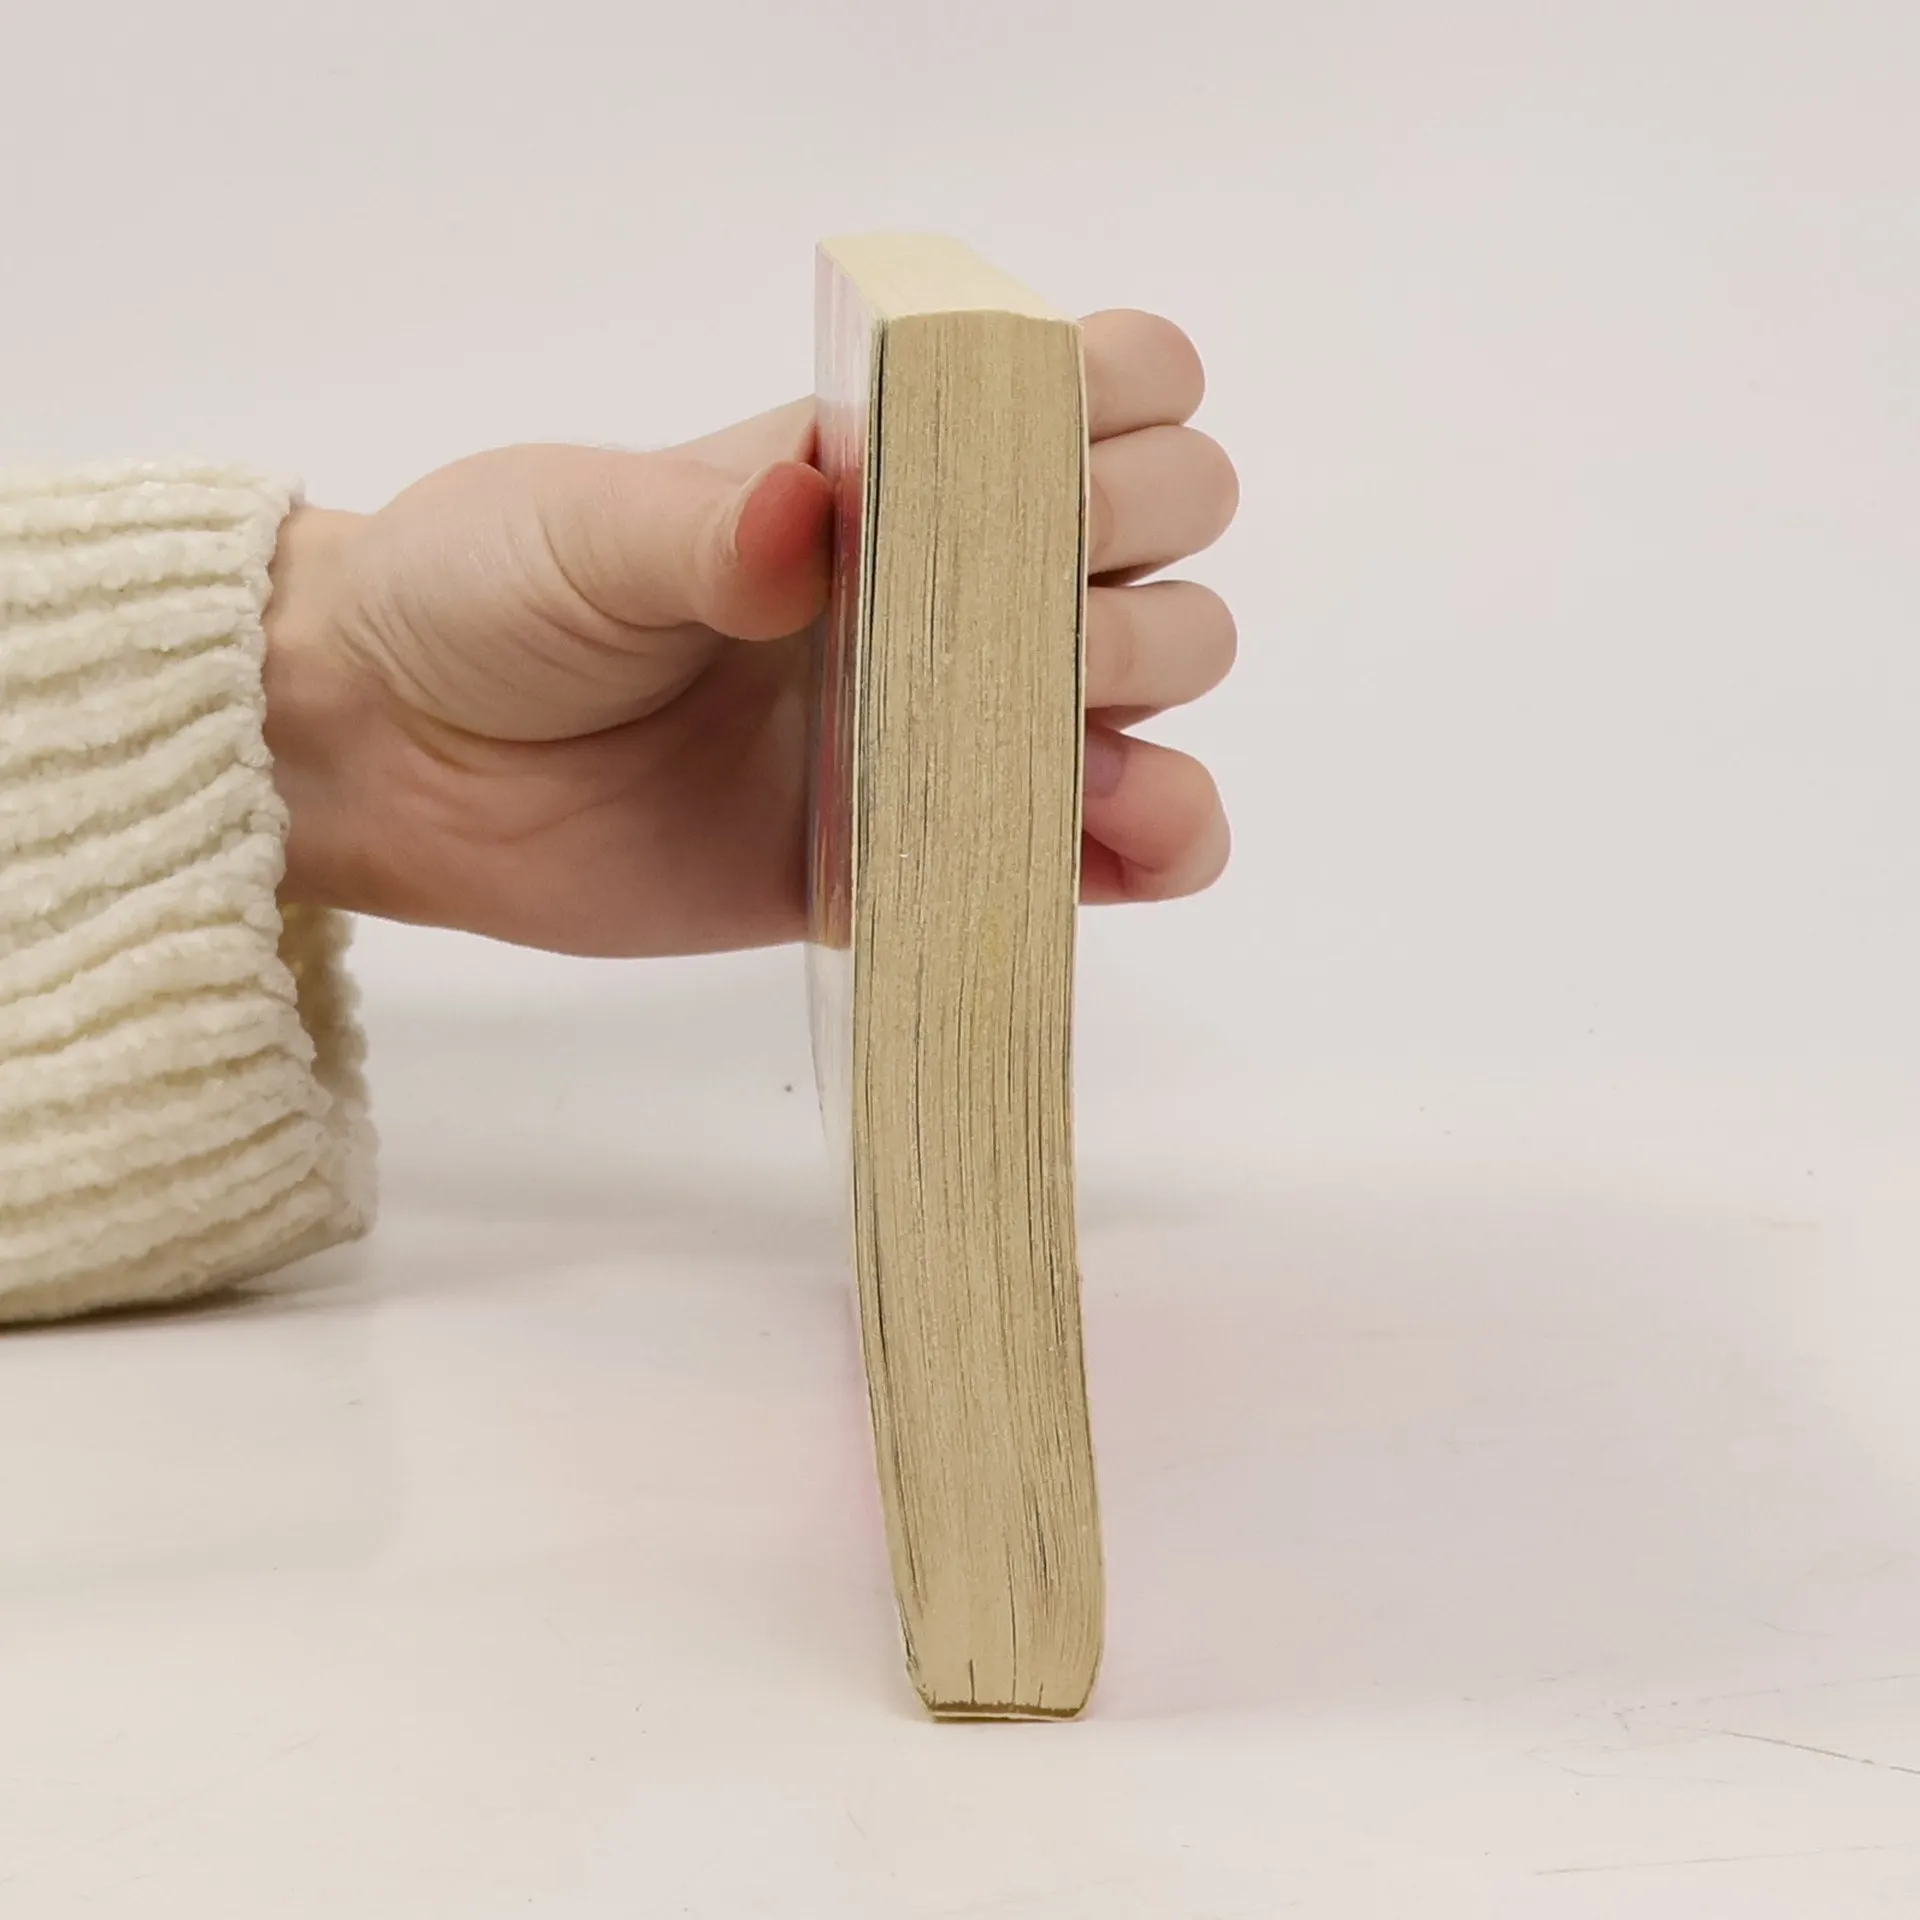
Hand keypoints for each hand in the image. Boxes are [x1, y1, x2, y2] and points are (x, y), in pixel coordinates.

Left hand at [265, 310, 1238, 956]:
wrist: (413, 766)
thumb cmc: (488, 596)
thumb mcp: (577, 532)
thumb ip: (701, 526)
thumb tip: (810, 514)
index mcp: (892, 465)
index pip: (1098, 383)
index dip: (1127, 400)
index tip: (1053, 457)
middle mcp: (954, 581)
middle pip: (1170, 530)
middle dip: (1139, 556)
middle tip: (1017, 608)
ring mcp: (955, 720)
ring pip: (1167, 679)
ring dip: (1152, 698)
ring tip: (1042, 736)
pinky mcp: (930, 853)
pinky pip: (1104, 852)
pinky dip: (1155, 842)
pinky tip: (1116, 842)